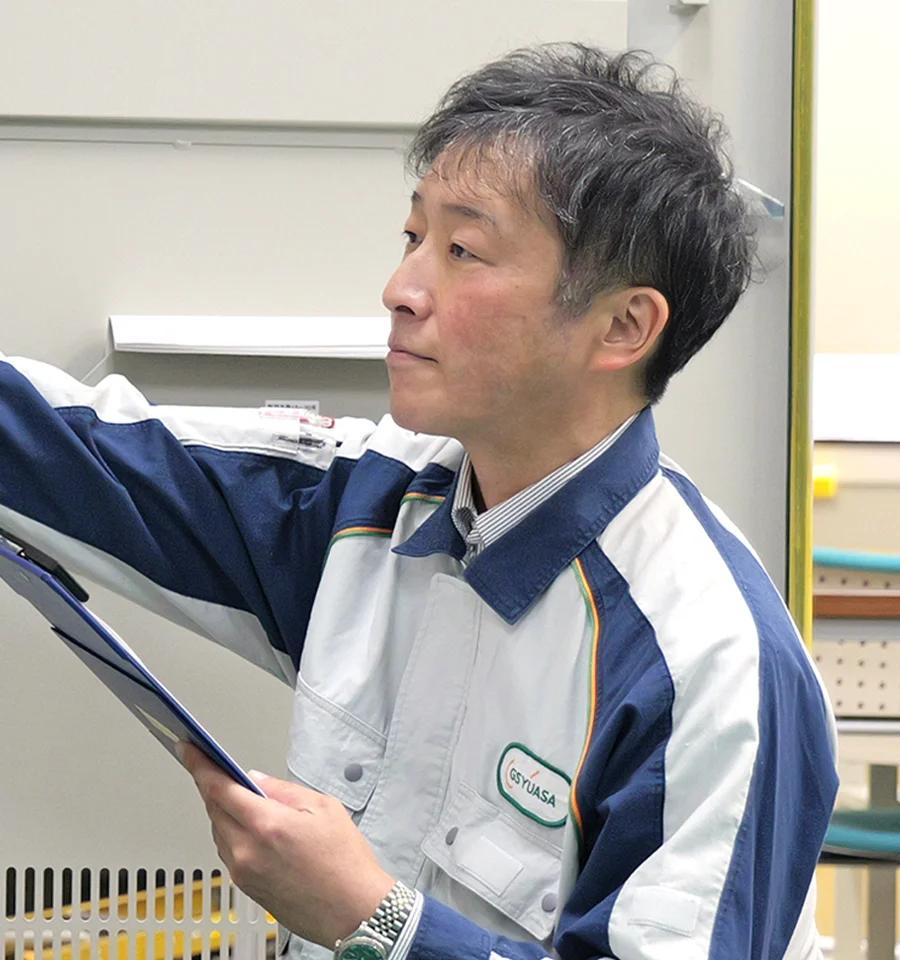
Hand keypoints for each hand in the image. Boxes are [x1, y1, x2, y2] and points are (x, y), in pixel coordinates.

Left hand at [180, 744, 394, 947]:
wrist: (353, 910)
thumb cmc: (345, 863)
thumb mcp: (324, 808)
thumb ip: (284, 790)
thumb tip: (256, 780)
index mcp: (267, 825)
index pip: (219, 788)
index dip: (199, 765)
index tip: (188, 749)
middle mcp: (248, 851)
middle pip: (214, 809)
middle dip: (212, 786)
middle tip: (215, 768)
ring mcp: (244, 873)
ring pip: (218, 831)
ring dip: (222, 811)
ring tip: (239, 798)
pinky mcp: (246, 888)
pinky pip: (227, 852)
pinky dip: (230, 833)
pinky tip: (247, 826)